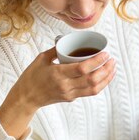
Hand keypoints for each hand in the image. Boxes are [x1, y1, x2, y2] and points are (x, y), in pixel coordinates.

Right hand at [0, 47, 115, 139]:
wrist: (26, 98)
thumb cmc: (32, 77)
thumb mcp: (41, 59)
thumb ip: (56, 50)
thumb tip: (68, 41)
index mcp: (58, 74)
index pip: (82, 68)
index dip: (97, 61)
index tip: (105, 54)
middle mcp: (65, 85)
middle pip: (92, 79)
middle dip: (105, 70)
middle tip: (112, 60)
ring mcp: (69, 93)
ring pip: (94, 88)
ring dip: (106, 79)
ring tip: (112, 68)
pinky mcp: (71, 98)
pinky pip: (89, 92)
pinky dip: (100, 84)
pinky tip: (104, 77)